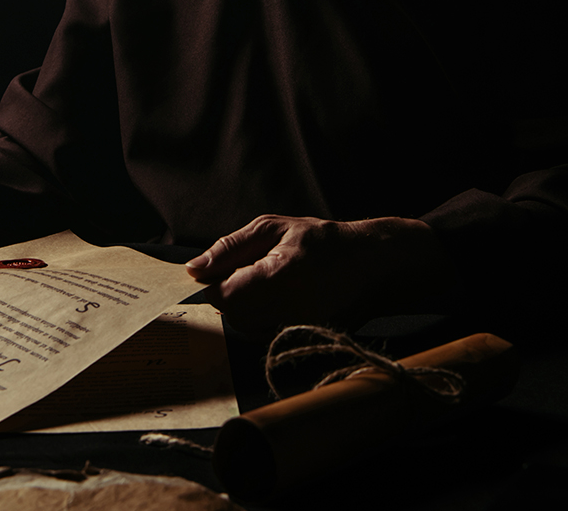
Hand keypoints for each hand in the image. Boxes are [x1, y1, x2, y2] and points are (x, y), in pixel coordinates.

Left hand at [185, 215, 456, 334]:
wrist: (374, 265)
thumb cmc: (322, 240)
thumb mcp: (273, 227)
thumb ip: (230, 248)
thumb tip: (194, 269)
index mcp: (278, 276)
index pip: (223, 296)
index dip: (217, 284)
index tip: (225, 270)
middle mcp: (289, 310)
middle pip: (233, 316)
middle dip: (232, 295)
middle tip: (251, 273)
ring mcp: (299, 330)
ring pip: (248, 328)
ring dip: (247, 308)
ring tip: (271, 284)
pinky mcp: (305, 340)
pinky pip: (267, 334)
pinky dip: (265, 318)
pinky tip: (283, 298)